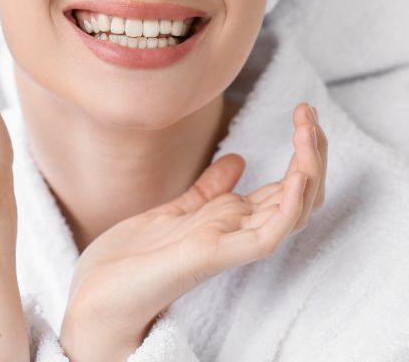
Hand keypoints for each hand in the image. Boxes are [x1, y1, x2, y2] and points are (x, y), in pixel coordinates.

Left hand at [60, 102, 327, 359]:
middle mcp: (239, 232)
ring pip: (294, 211)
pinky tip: (297, 175)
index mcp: (233, 221)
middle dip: (312, 150)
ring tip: (307, 130)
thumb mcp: (175, 211)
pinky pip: (268, 235)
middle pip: (299, 194)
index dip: (302, 150)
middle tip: (309, 112)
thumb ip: (209, 190)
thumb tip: (237, 161)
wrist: (96, 296)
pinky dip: (290, 205)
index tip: (304, 113)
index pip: (288, 186)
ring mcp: (230, 244)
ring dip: (308, 167)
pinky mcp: (214, 255)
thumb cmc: (131, 261)